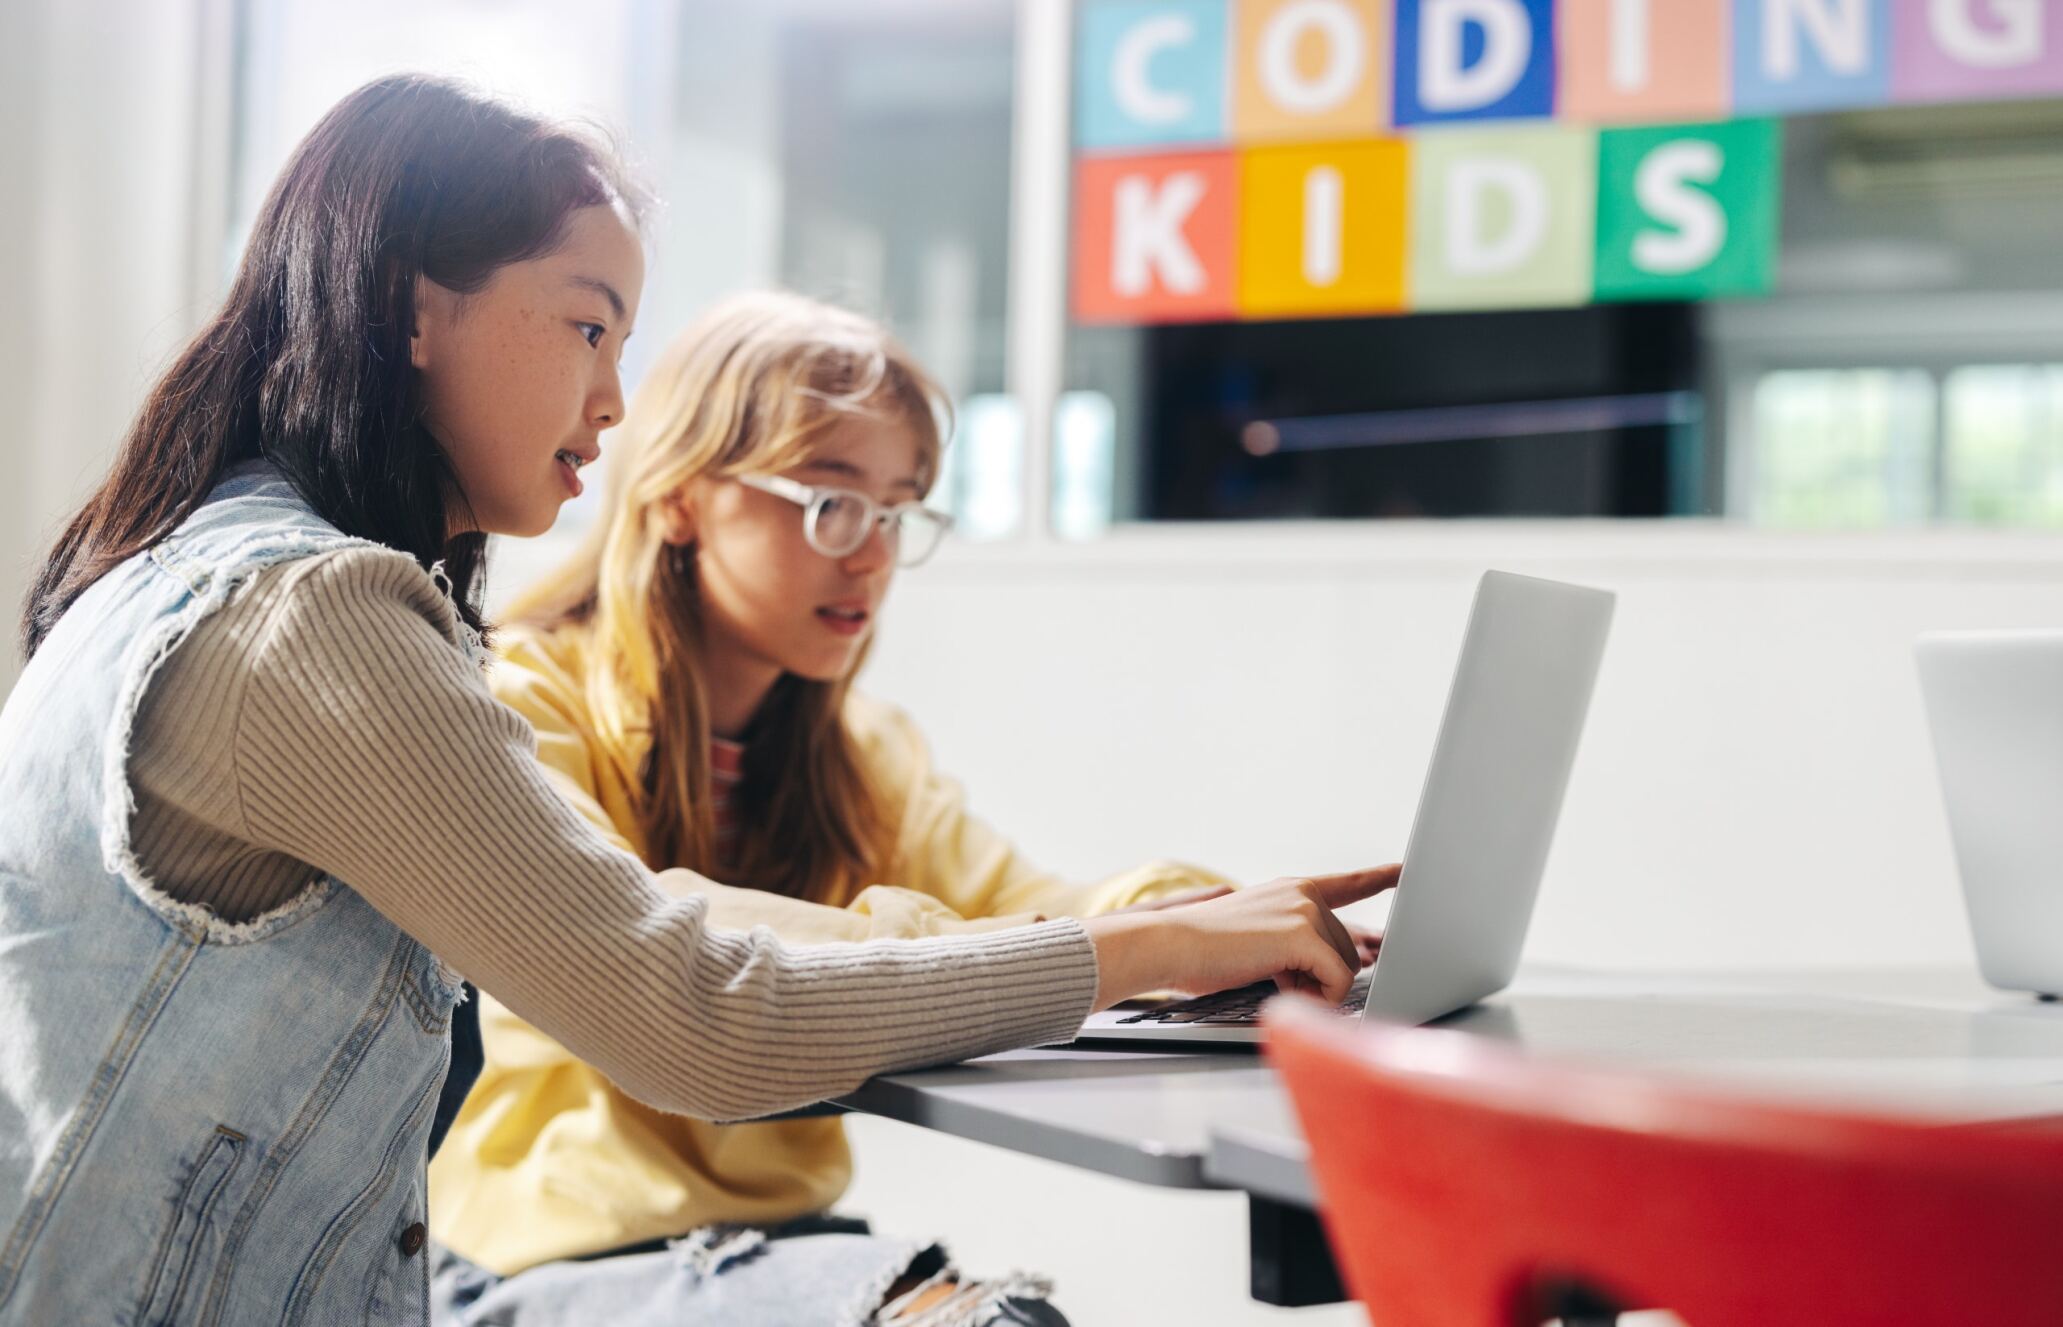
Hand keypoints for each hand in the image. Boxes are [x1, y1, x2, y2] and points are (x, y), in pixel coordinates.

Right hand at [1112, 884, 1382, 970]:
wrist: (1172, 944)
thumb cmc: (1205, 951)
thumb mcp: (1259, 938)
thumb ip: (1298, 942)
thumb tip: (1342, 964)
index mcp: (1292, 890)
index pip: (1348, 883)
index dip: (1380, 877)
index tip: (1405, 870)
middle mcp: (1304, 894)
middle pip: (1348, 949)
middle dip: (1320, 975)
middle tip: (1278, 979)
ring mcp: (1306, 910)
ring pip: (1345, 966)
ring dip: (1316, 987)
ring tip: (1273, 980)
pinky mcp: (1304, 933)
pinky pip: (1337, 980)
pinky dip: (1320, 996)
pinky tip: (1287, 989)